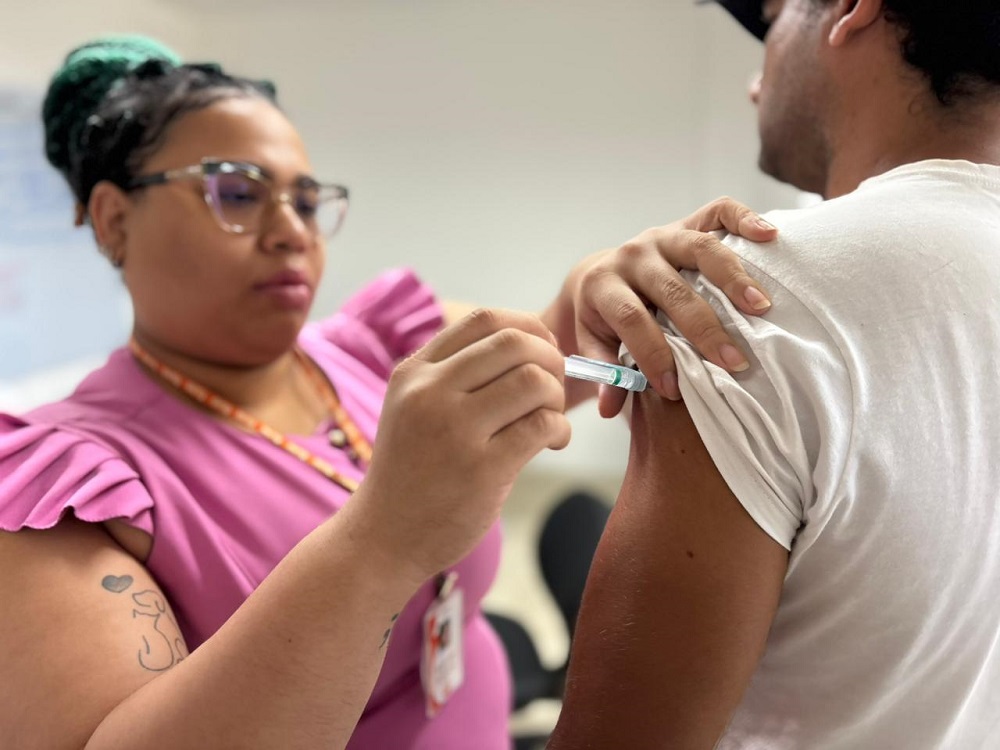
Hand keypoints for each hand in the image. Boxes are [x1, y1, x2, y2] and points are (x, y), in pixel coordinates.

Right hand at [353, 308, 570, 584]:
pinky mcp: (481, 469)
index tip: (542, 352)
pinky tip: (553, 442)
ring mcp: (455, 430)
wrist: (383, 537)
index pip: (484, 320)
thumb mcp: (411, 407)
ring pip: (534, 381)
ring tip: (550, 418)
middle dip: (550, 358)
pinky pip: (542, 426)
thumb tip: (531, 344)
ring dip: (556, 396)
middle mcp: (429, 393)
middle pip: (515, 343)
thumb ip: (454, 373)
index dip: (528, 328)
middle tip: (554, 386)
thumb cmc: (411, 470)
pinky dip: (560, 429)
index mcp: (414, 372)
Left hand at [543, 197, 776, 416]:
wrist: (603, 274)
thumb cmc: (604, 318)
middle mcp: (633, 254)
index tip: (675, 388)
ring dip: (733, 278)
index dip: (652, 353)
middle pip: (671, 289)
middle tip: (734, 361)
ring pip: (699, 249)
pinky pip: (717, 211)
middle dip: (704, 328)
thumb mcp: (594, 344)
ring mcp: (662, 235)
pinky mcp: (686, 222)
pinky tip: (770, 236)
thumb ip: (605, 373)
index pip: (629, 318)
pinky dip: (745, 218)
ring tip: (762, 308)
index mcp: (604, 285)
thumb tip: (610, 408)